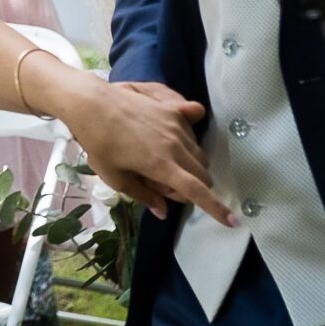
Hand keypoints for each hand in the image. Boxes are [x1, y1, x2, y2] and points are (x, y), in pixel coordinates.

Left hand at [72, 79, 232, 225]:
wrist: (91, 103)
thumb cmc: (98, 143)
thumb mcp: (115, 177)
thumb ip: (143, 195)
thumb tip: (164, 212)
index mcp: (161, 166)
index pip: (197, 191)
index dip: (216, 209)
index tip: (233, 222)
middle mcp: (175, 145)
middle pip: (202, 174)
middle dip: (191, 186)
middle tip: (161, 184)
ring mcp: (176, 125)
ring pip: (199, 153)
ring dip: (190, 166)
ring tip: (160, 161)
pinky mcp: (173, 109)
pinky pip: (194, 127)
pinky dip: (190, 139)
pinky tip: (173, 138)